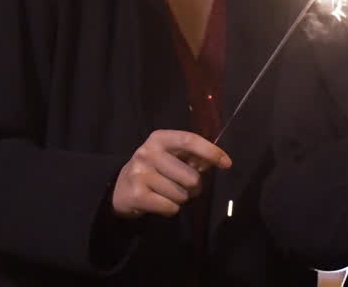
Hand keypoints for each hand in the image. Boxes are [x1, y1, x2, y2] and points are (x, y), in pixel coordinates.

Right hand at [111, 130, 231, 217]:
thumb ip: (192, 156)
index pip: (189, 140)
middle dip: (195, 187)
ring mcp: (140, 173)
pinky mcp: (137, 195)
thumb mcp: (170, 156)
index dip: (211, 151)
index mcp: (160, 138)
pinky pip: (171, 207)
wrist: (120, 189)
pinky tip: (160, 203)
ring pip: (181, 194)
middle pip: (190, 176)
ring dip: (181, 199)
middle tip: (186, 187)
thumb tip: (219, 160)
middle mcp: (148, 153)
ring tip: (169, 194)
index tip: (227, 163)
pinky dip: (171, 209)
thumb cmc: (154, 169)